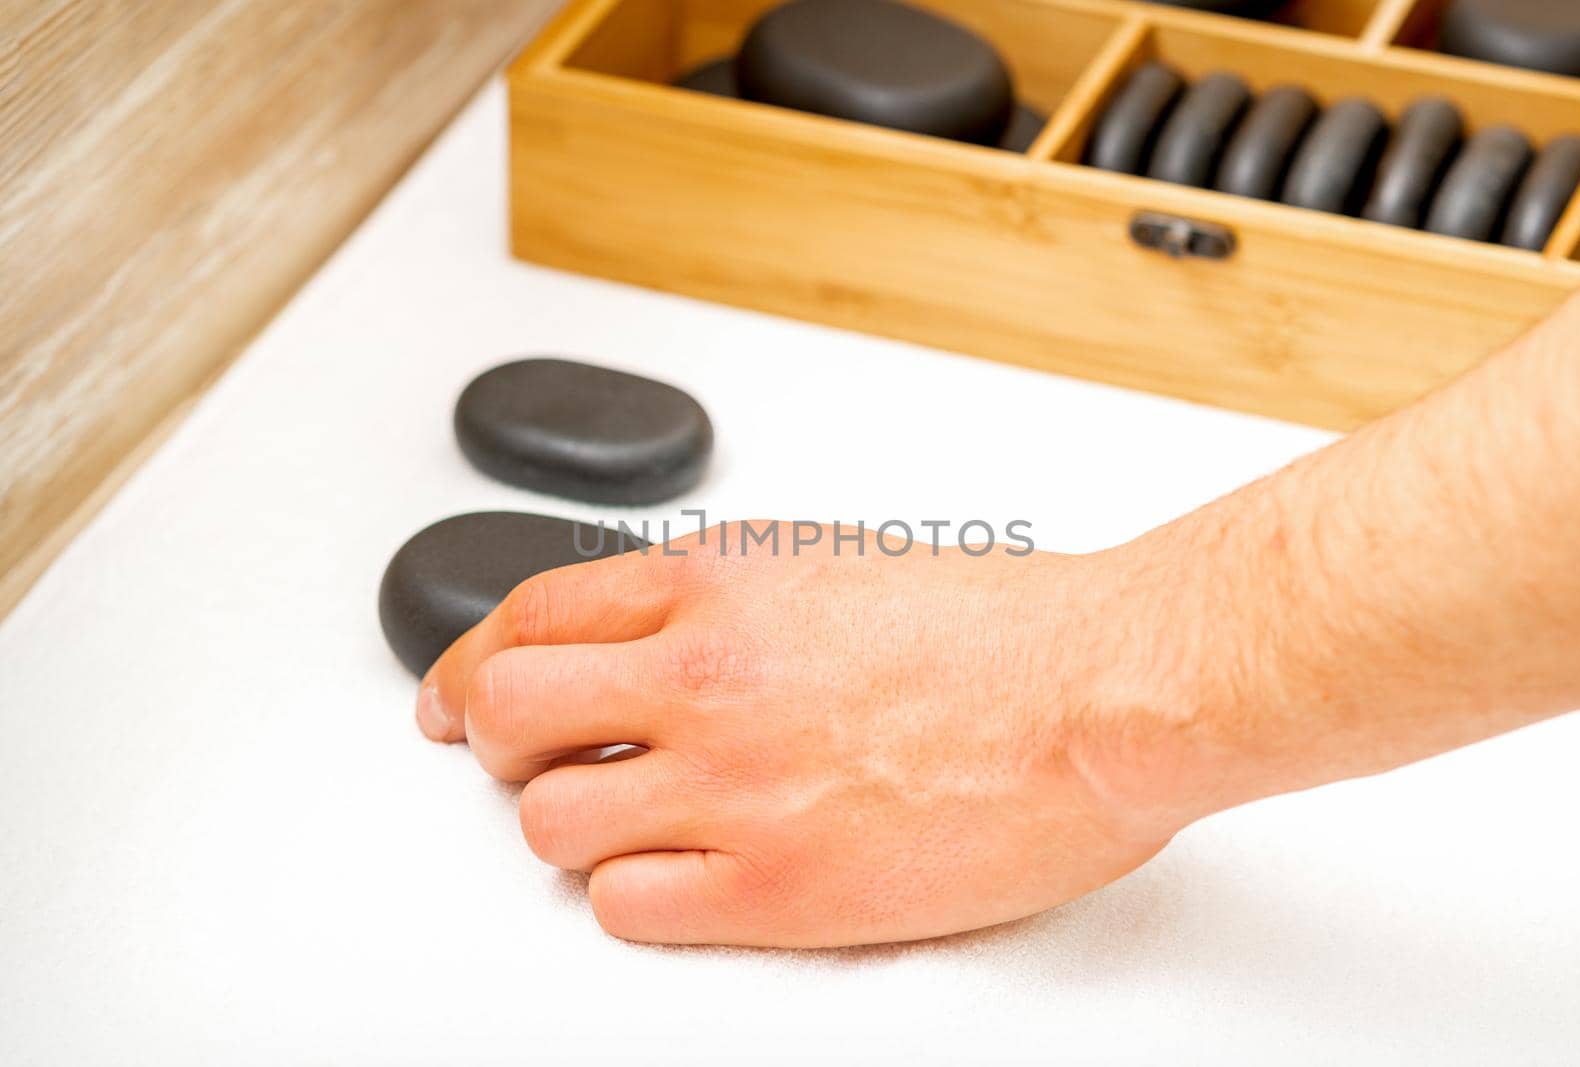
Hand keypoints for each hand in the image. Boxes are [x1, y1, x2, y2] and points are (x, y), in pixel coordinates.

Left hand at [416, 523, 1225, 947]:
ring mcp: (730, 783)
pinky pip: (624, 905)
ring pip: (547, 822)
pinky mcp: (773, 887)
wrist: (1105, 690)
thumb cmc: (1005, 629)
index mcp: (717, 580)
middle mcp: (703, 673)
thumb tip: (651, 637)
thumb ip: (726, 595)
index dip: (468, 662)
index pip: (526, 616)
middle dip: (493, 743)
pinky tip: (688, 876)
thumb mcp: (835, 562)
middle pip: (502, 713)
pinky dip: (635, 895)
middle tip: (524, 762)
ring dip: (571, 825)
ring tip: (631, 824)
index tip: (456, 696)